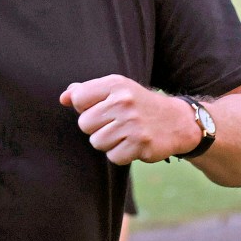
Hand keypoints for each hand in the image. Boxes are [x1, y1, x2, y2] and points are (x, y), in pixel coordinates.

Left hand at [59, 75, 197, 164]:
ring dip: (108, 142)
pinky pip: (113, 157)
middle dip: (96, 127)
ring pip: (96, 142)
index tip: (100, 108)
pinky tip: (133, 144)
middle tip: (115, 124)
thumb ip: (86, 91)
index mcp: (115, 84)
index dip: (84, 108)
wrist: (177, 121)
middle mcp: (124, 102)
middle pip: (84, 124)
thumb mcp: (115, 90)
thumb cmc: (137, 104)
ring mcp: (133, 123)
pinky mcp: (141, 144)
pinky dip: (120, 154)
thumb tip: (63, 98)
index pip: (78, 99)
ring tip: (124, 133)